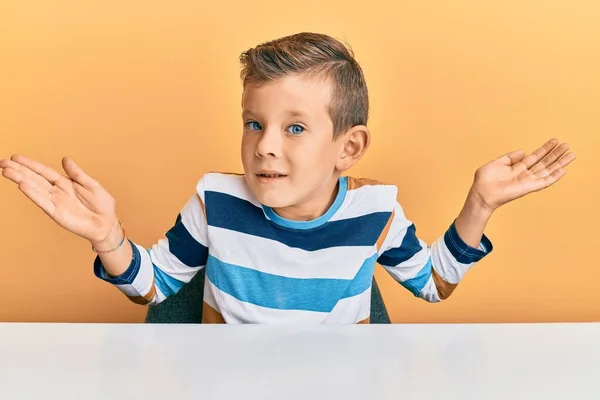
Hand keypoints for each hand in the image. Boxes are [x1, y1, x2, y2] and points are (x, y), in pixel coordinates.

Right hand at [0, 154, 118, 243]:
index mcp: (65, 183)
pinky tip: (23, 186)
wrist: (107, 224)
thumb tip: (65, 159)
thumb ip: (77, 173)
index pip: (44, 171)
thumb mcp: (91, 184)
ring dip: (21, 179)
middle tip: (2, 162)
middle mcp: (57, 192)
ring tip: (7, 171)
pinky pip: (43, 202)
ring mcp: (55, 202)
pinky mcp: (57, 213)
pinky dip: (33, 194)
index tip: (15, 157)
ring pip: (35, 188)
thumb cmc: (102, 205)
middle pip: (34, 178)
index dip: (30, 164)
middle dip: (19, 170)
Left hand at [469, 138, 575, 211]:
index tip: (554, 141)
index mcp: (517, 167)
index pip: (535, 157)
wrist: (481, 193)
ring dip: (560, 163)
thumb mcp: (497, 163)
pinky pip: (544, 182)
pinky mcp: (529, 188)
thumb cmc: (484, 181)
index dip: (545, 149)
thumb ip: (510, 157)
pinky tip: (563, 170)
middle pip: (544, 163)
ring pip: (548, 171)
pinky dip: (554, 176)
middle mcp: (524, 174)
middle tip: (567, 145)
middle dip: (556, 154)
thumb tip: (523, 151)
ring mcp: (528, 181)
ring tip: (571, 155)